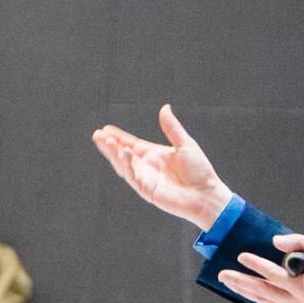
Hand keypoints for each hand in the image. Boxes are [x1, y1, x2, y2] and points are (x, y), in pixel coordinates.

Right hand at [92, 104, 232, 228]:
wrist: (206, 194)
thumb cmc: (199, 171)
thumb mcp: (185, 144)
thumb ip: (171, 128)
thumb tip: (165, 108)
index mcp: (154, 155)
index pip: (132, 143)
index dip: (119, 137)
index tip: (106, 129)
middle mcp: (147, 166)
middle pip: (122, 154)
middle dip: (109, 145)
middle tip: (97, 135)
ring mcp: (145, 178)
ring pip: (124, 165)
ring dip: (114, 153)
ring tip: (106, 141)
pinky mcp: (147, 190)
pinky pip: (133, 176)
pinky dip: (127, 164)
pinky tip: (125, 152)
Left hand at [218, 233, 303, 302]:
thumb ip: (299, 243)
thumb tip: (275, 241)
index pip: (276, 276)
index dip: (257, 265)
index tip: (242, 256)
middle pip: (263, 291)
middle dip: (241, 282)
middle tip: (222, 274)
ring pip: (263, 300)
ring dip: (243, 290)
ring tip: (226, 280)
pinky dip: (254, 295)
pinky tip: (242, 288)